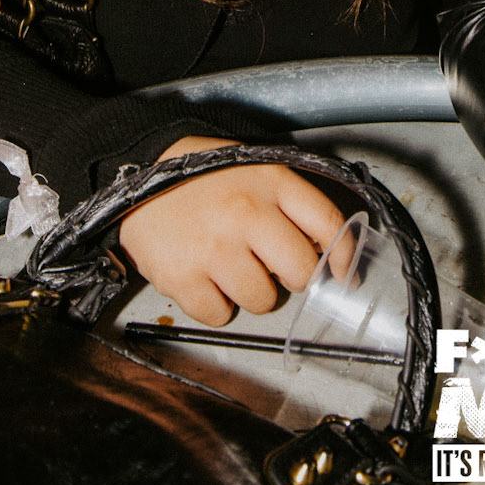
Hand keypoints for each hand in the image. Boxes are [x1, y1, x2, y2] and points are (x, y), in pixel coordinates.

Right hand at [117, 136, 350, 327]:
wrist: (140, 178)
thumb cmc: (204, 177)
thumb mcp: (255, 169)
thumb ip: (292, 202)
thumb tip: (326, 247)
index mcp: (270, 181)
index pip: (326, 222)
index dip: (343, 255)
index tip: (344, 274)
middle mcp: (246, 213)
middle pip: (300, 272)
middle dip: (294, 277)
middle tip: (275, 268)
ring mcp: (214, 247)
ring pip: (263, 300)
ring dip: (252, 292)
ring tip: (233, 267)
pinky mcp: (183, 277)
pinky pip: (221, 315)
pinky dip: (217, 305)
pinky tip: (208, 278)